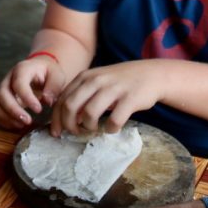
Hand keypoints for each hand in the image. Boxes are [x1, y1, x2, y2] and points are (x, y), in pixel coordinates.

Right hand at [0, 56, 65, 128]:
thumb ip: (53, 87)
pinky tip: (17, 124)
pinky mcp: (1, 97)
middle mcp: (8, 78)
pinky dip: (3, 119)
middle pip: (2, 93)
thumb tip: (47, 101)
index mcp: (22, 69)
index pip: (18, 83)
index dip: (27, 98)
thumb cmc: (49, 72)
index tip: (39, 110)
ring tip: (22, 125)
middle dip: (13, 110)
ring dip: (5, 116)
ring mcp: (3, 87)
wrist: (40, 69)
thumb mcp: (57, 75)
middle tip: (28, 121)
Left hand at [50, 60, 164, 135]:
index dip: (56, 119)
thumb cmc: (119, 82)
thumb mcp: (96, 82)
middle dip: (69, 124)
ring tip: (95, 129)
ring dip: (89, 127)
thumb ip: (80, 95)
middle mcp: (96, 81)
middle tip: (76, 132)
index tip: (56, 132)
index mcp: (84, 77)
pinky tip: (111, 128)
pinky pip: (114, 120)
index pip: (62, 99)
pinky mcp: (130, 99)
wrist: (151, 74)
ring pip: (89, 113)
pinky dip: (110, 129)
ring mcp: (113, 89)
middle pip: (70, 106)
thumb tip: (64, 117)